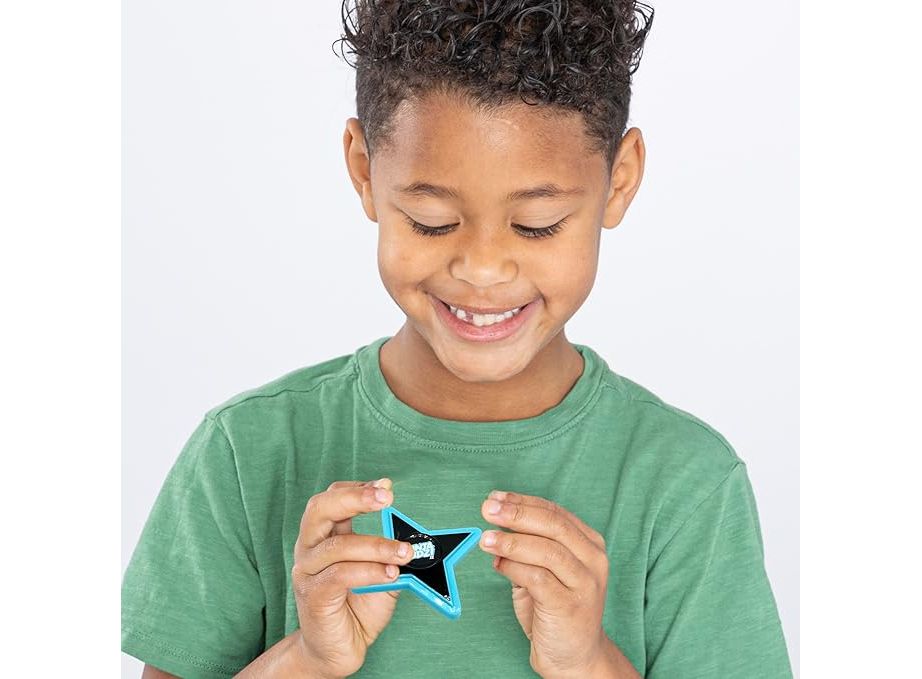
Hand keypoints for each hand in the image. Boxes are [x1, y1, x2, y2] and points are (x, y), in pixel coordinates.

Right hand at [291, 478, 415, 678]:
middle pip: (321, 508)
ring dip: (377, 545)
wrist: (337, 651)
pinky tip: (390, 574)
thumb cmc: (358, 608)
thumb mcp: (383, 573)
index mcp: (324, 536)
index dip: (358, 488)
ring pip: (338, 545)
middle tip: (387, 497)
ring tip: (405, 553)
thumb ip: (394, 554)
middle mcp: (310, 549)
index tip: (386, 486)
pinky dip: (369, 571)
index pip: (332, 498)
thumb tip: (421, 542)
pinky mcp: (313, 596)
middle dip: (356, 498)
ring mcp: (308, 572)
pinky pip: (340, 575)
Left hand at [479, 490, 627, 678]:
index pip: (554, 512)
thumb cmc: (556, 610)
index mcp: (589, 544)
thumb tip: (494, 529)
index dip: (522, 501)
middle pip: (553, 525)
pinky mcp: (571, 606)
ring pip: (547, 550)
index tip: (495, 498)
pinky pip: (539, 579)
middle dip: (516, 514)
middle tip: (488, 510)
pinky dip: (514, 568)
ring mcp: (585, 583)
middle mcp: (593, 560)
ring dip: (511, 542)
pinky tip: (498, 565)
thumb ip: (526, 550)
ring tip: (486, 539)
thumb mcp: (543, 572)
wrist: (575, 657)